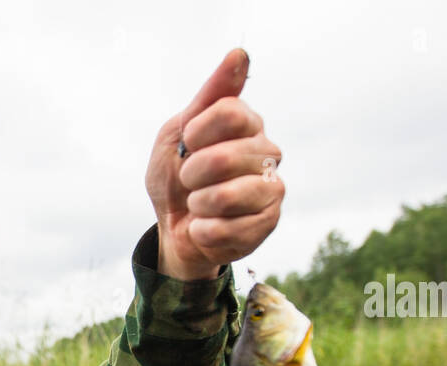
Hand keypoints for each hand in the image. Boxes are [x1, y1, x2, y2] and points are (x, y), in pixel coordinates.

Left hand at [145, 48, 283, 279]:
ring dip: (198, 204)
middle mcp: (267, 152)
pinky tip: (206, 227)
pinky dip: (204, 231)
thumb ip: (209, 95)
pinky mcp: (269, 223)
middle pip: (224, 157)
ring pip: (227, 196)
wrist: (174, 227)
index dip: (197, 132)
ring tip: (199, 204)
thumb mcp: (178, 132)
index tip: (187, 144)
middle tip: (189, 180)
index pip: (228, 112)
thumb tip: (239, 54)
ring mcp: (272, 188)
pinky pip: (228, 229)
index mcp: (248, 124)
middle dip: (191, 174)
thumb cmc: (176, 177)